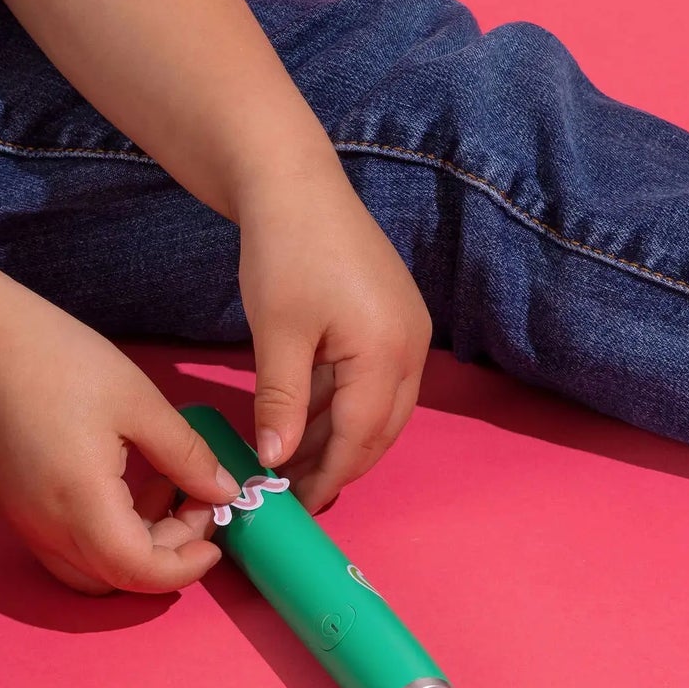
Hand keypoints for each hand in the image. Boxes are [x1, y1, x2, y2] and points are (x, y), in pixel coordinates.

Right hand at [0, 302, 241, 594]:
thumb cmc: (63, 361)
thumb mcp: (139, 402)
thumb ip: (185, 456)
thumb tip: (223, 493)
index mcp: (81, 501)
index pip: (140, 571)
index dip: (185, 567)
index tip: (214, 534)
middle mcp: (48, 527)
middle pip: (117, 578)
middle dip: (168, 553)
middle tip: (196, 500)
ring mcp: (27, 522)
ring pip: (91, 570)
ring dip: (136, 548)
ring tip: (162, 488)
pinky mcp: (18, 508)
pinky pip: (67, 547)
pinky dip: (105, 536)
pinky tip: (124, 485)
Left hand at [237, 156, 432, 512]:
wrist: (294, 183)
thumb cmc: (284, 252)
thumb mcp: (277, 334)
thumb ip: (282, 402)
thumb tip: (277, 461)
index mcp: (388, 352)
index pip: (361, 438)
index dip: (328, 476)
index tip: (294, 504)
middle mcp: (411, 346)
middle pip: (380, 428)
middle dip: (339, 463)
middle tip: (294, 492)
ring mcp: (406, 329)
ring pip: (378, 406)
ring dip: (340, 435)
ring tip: (294, 462)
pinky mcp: (391, 316)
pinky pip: (374, 378)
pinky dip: (343, 403)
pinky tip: (307, 418)